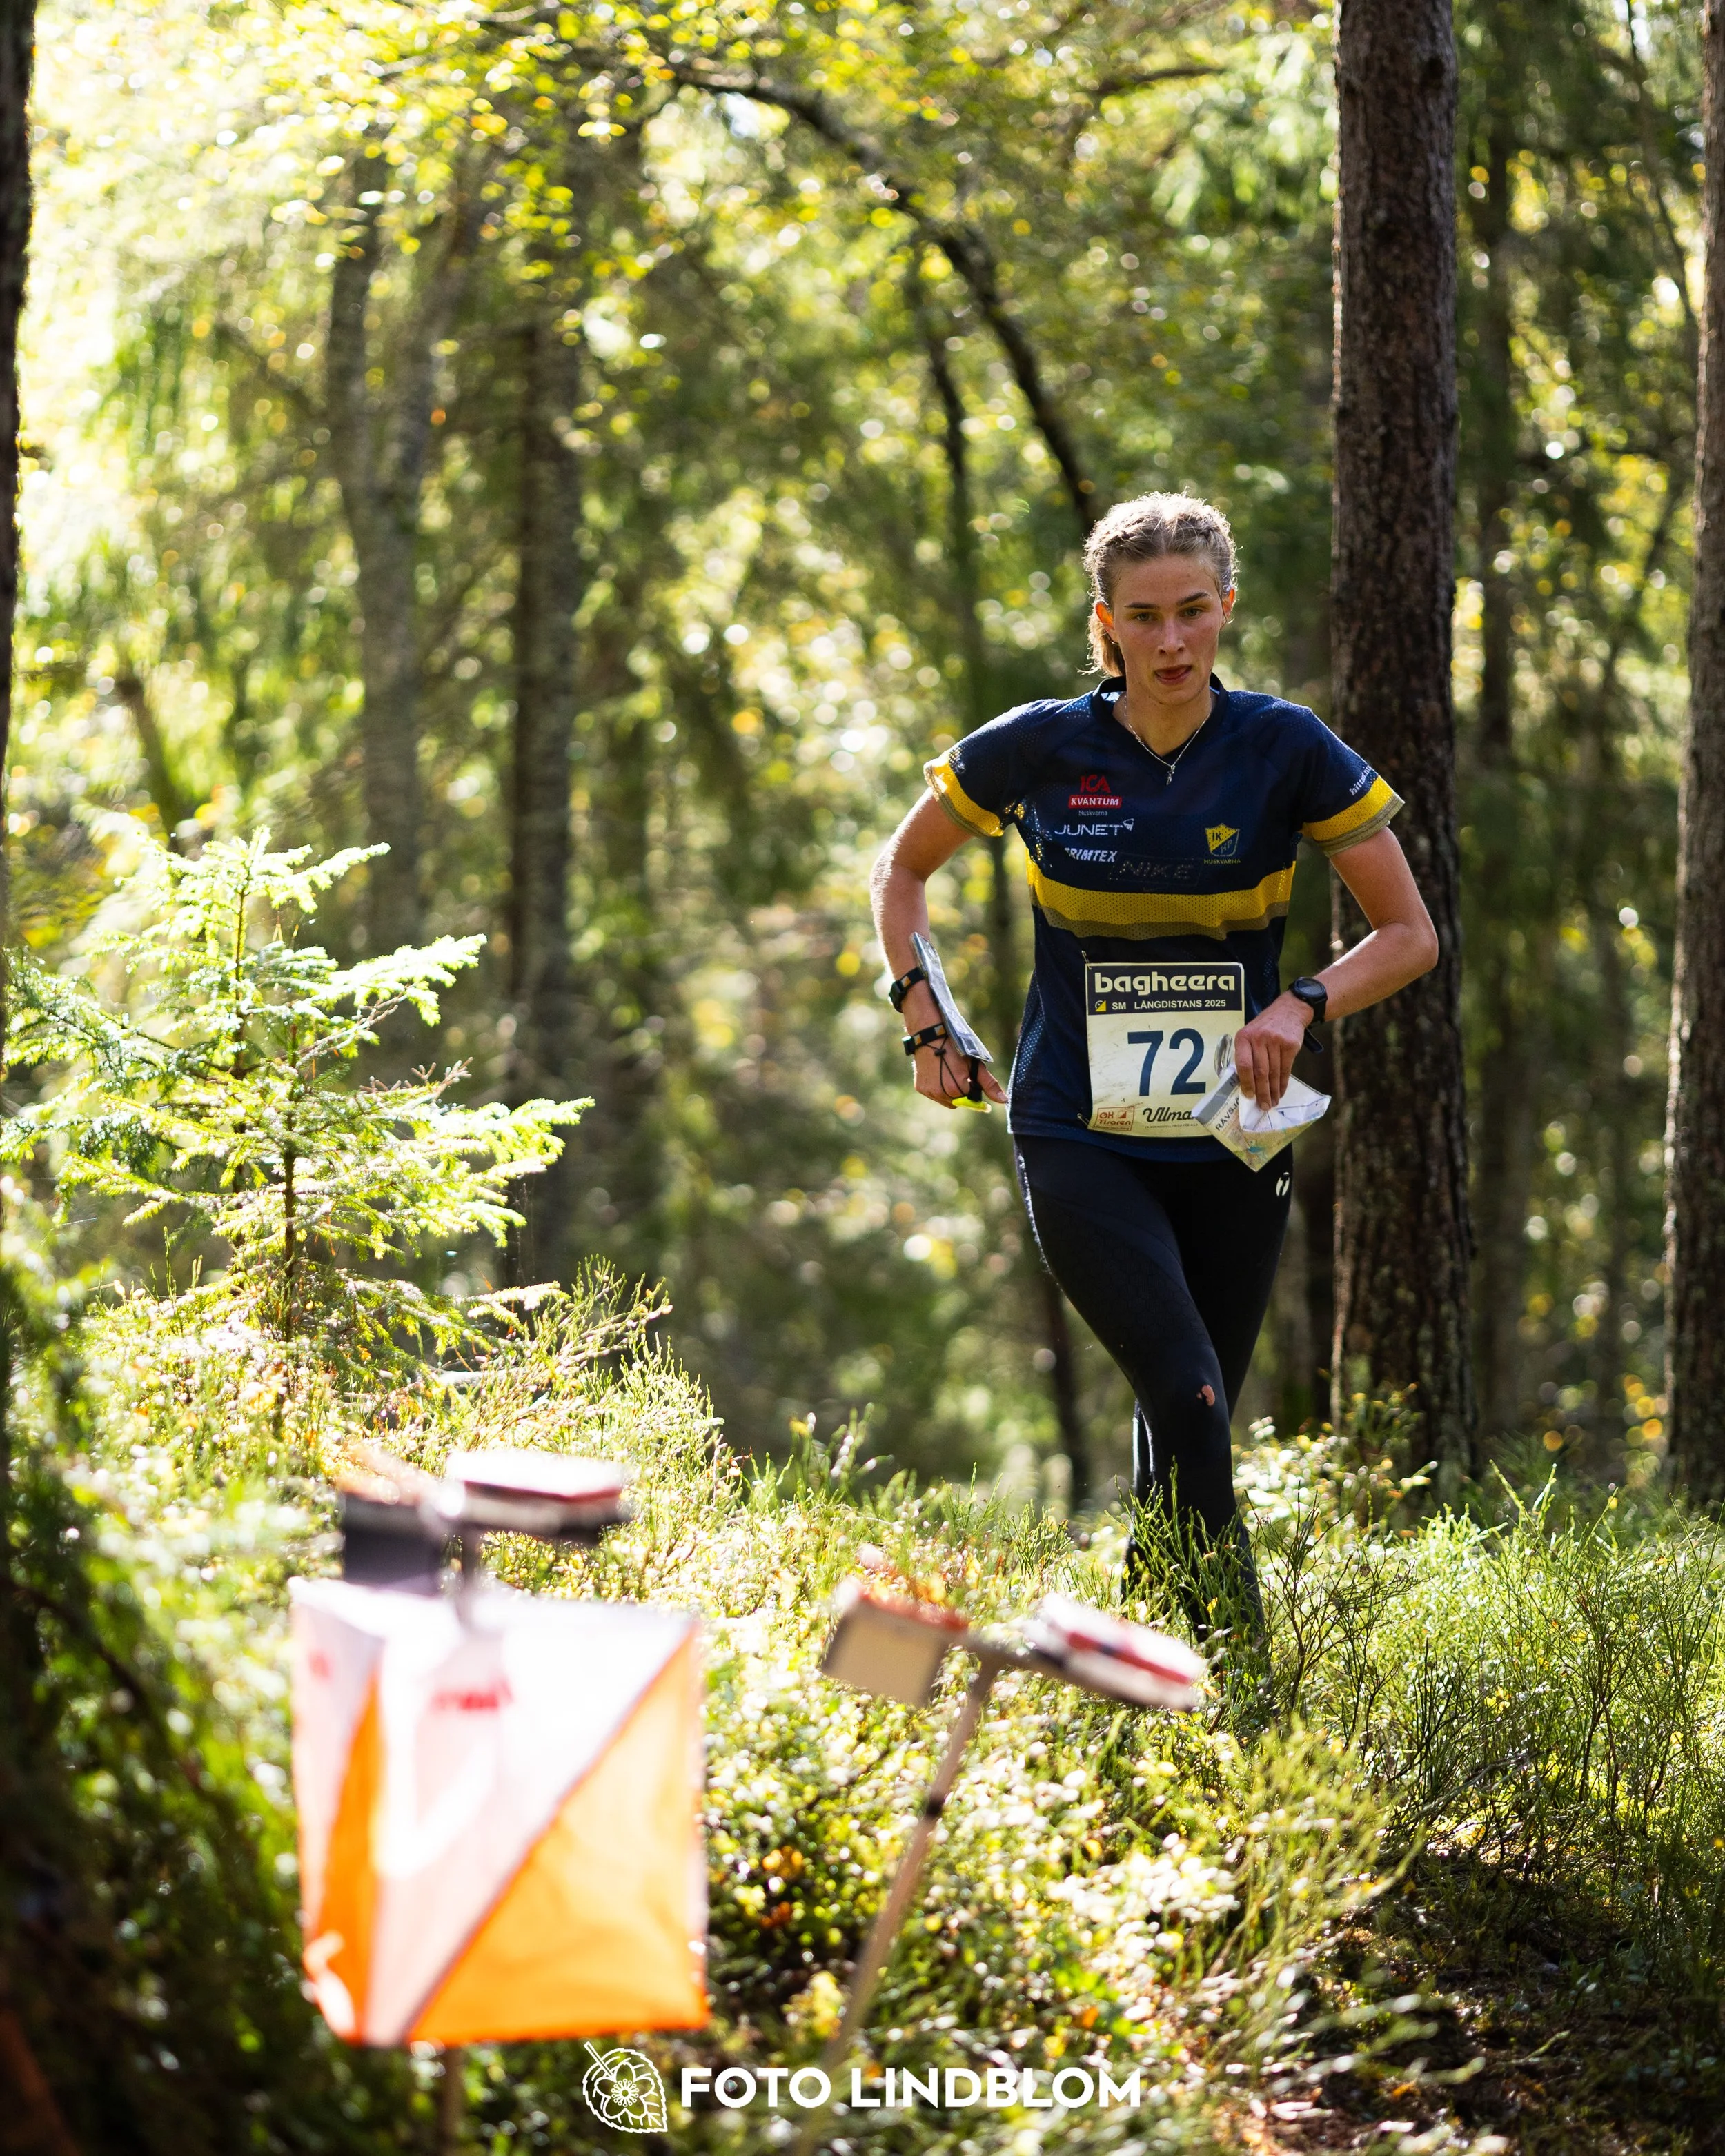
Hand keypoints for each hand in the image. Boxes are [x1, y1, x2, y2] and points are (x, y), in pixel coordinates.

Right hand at [914, 1039, 1008, 1111]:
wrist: (930, 1036)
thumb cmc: (956, 1048)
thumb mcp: (975, 1065)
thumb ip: (990, 1085)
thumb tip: (1005, 1101)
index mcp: (956, 1089)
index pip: (971, 1100)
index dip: (972, 1088)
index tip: (969, 1077)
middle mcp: (941, 1094)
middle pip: (958, 1102)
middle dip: (961, 1092)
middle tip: (958, 1073)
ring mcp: (929, 1092)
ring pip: (946, 1101)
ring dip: (950, 1093)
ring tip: (948, 1073)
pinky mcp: (920, 1088)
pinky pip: (934, 1095)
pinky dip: (938, 1089)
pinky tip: (938, 1074)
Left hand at [1232, 991, 1311, 1109]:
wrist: (1289, 1010)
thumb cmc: (1265, 1027)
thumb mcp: (1250, 1035)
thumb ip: (1246, 1054)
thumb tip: (1245, 1084)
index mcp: (1244, 1037)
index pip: (1244, 1064)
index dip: (1247, 1083)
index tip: (1249, 1097)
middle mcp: (1259, 1038)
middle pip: (1260, 1071)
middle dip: (1262, 1092)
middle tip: (1263, 1106)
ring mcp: (1275, 1041)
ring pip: (1273, 1072)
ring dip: (1273, 1090)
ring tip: (1273, 1102)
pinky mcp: (1290, 1045)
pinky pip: (1286, 1069)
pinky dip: (1283, 1083)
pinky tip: (1281, 1091)